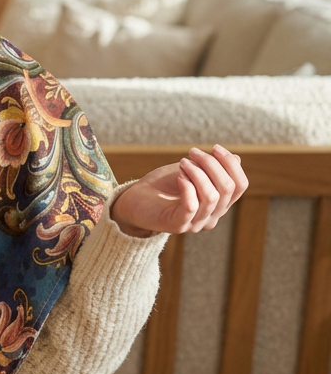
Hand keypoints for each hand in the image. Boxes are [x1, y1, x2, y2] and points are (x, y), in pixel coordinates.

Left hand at [109, 144, 248, 237]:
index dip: (231, 164)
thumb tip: (237, 159)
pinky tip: (179, 176)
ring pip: (212, 196)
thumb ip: (213, 168)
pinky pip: (192, 206)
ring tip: (183, 162)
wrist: (133, 201)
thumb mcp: (191, 171)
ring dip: (198, 173)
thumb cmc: (162, 186)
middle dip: (212, 164)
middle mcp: (212, 216)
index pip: (240, 185)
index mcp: (219, 204)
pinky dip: (187, 187)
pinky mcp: (178, 226)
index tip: (214, 147)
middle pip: (227, 188)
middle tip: (192, 152)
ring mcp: (196, 224)